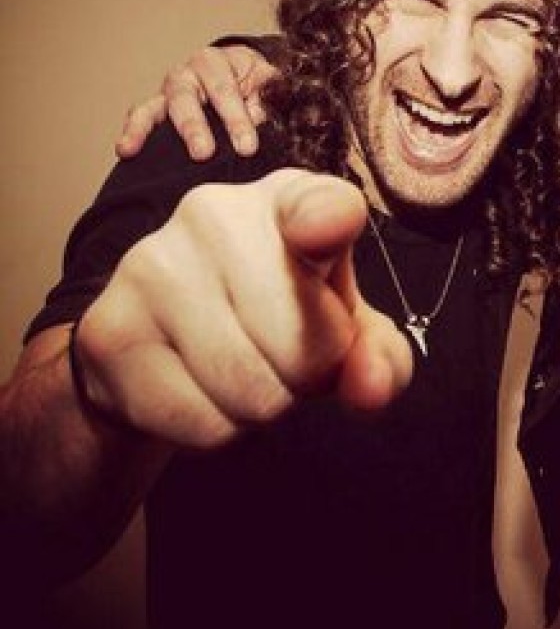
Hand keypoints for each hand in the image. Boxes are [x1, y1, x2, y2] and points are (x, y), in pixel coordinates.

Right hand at [73, 170, 412, 446]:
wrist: (164, 346)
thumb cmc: (278, 320)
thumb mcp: (344, 331)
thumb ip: (380, 356)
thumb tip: (373, 387)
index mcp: (289, 198)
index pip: (318, 206)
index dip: (327, 223)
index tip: (326, 229)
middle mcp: (216, 212)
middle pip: (306, 345)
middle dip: (309, 376)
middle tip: (282, 352)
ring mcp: (154, 263)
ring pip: (254, 392)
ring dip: (266, 407)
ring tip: (245, 369)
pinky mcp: (109, 328)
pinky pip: (202, 424)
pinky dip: (218, 431)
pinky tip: (199, 389)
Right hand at [116, 44, 276, 161]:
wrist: (241, 72)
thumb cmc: (255, 80)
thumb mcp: (268, 82)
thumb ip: (267, 99)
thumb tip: (261, 121)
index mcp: (215, 62)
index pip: (224, 91)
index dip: (236, 120)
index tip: (247, 146)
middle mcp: (186, 74)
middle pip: (185, 100)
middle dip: (194, 128)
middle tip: (202, 153)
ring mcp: (168, 93)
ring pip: (152, 107)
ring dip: (143, 129)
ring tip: (130, 149)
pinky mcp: (158, 110)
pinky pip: (141, 118)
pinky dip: (131, 133)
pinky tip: (124, 151)